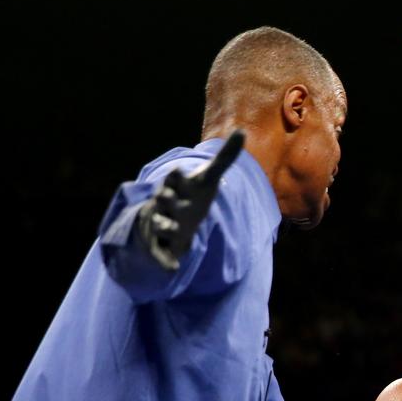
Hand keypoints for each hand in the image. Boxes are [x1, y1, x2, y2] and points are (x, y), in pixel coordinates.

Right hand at [137, 131, 244, 270]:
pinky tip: (173, 269)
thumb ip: (225, 158)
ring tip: (173, 228)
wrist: (170, 218)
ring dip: (164, 225)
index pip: (175, 177)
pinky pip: (159, 253)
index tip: (179, 171)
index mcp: (177, 186)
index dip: (177, 175)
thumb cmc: (191, 195)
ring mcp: (160, 222)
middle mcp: (166, 203)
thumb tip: (242, 131)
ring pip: (159, 223)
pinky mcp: (159, 244)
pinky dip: (165, 260)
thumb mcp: (208, 178)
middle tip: (172, 199)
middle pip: (164, 198)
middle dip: (167, 198)